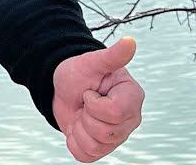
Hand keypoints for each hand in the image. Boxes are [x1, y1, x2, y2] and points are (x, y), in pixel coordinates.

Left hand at [52, 36, 144, 162]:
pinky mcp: (102, 148)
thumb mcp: (91, 62)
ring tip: (82, 113)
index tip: (89, 92)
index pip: (114, 113)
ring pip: (95, 146)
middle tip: (85, 102)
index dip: (93, 103)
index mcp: (132, 97)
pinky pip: (86, 156)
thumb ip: (112, 56)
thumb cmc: (79, 73)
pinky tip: (78, 126)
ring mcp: (118, 136)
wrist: (63, 88)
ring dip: (78, 128)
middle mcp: (130, 119)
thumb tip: (130, 42)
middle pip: (104, 133)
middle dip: (85, 115)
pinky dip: (74, 141)